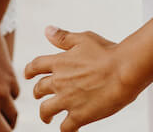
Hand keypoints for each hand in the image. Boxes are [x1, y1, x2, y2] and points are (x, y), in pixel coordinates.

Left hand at [23, 26, 138, 130]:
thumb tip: (47, 30)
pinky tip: (70, 128)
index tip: (28, 75)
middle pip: (38, 90)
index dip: (29, 71)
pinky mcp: (79, 116)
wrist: (124, 71)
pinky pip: (65, 128)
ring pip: (45, 111)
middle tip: (41, 96)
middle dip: (38, 93)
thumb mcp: (84, 39)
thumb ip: (63, 37)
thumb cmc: (108, 53)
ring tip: (48, 118)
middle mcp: (59, 82)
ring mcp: (67, 100)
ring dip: (45, 115)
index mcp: (59, 62)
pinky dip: (65, 129)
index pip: (35, 66)